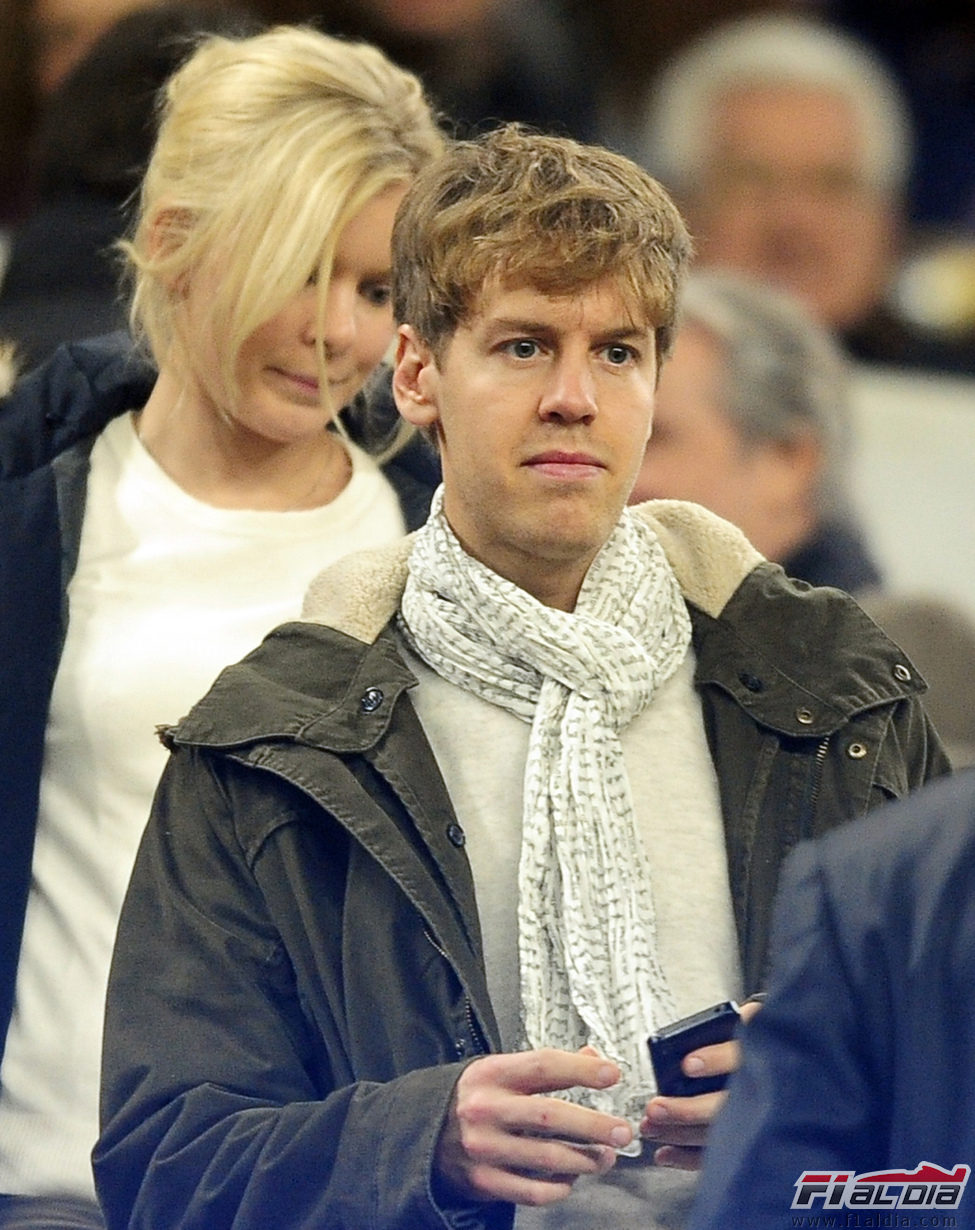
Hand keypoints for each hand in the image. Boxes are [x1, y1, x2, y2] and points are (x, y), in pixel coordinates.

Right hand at [434, 1047, 633, 1206]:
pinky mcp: (484, 1181)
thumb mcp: (501, 1070)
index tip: (611, 1075)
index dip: (580, 1070)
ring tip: (605, 1157)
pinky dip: (559, 1187)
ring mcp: (484, 1147)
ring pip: (546, 1157)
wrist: (424, 1131)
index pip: (543, 1066)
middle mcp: (487, 1109)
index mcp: (492, 1074)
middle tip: (621, 1130)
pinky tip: (571, 1179)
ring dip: (584, 1159)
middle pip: (550, 1115)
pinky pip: (532, 1190)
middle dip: (593, 1125)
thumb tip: (592, 1058)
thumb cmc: (473, 1097)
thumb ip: (546, 1067)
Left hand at [640, 998, 762, 1169]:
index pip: (739, 1058)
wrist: (790, 1063)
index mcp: (762, 1055)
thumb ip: (729, 1026)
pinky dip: (689, 1157)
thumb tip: (694, 1036)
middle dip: (687, 1110)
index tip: (688, 1064)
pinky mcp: (747, 1141)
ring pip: (717, 1133)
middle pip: (724, 1106)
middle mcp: (762, 1092)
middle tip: (656, 1108)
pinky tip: (666, 1152)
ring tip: (651, 1126)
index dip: (714, 1061)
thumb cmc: (761, 1043)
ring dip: (679, 1133)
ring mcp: (756, 1120)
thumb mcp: (753, 1023)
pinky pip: (720, 1154)